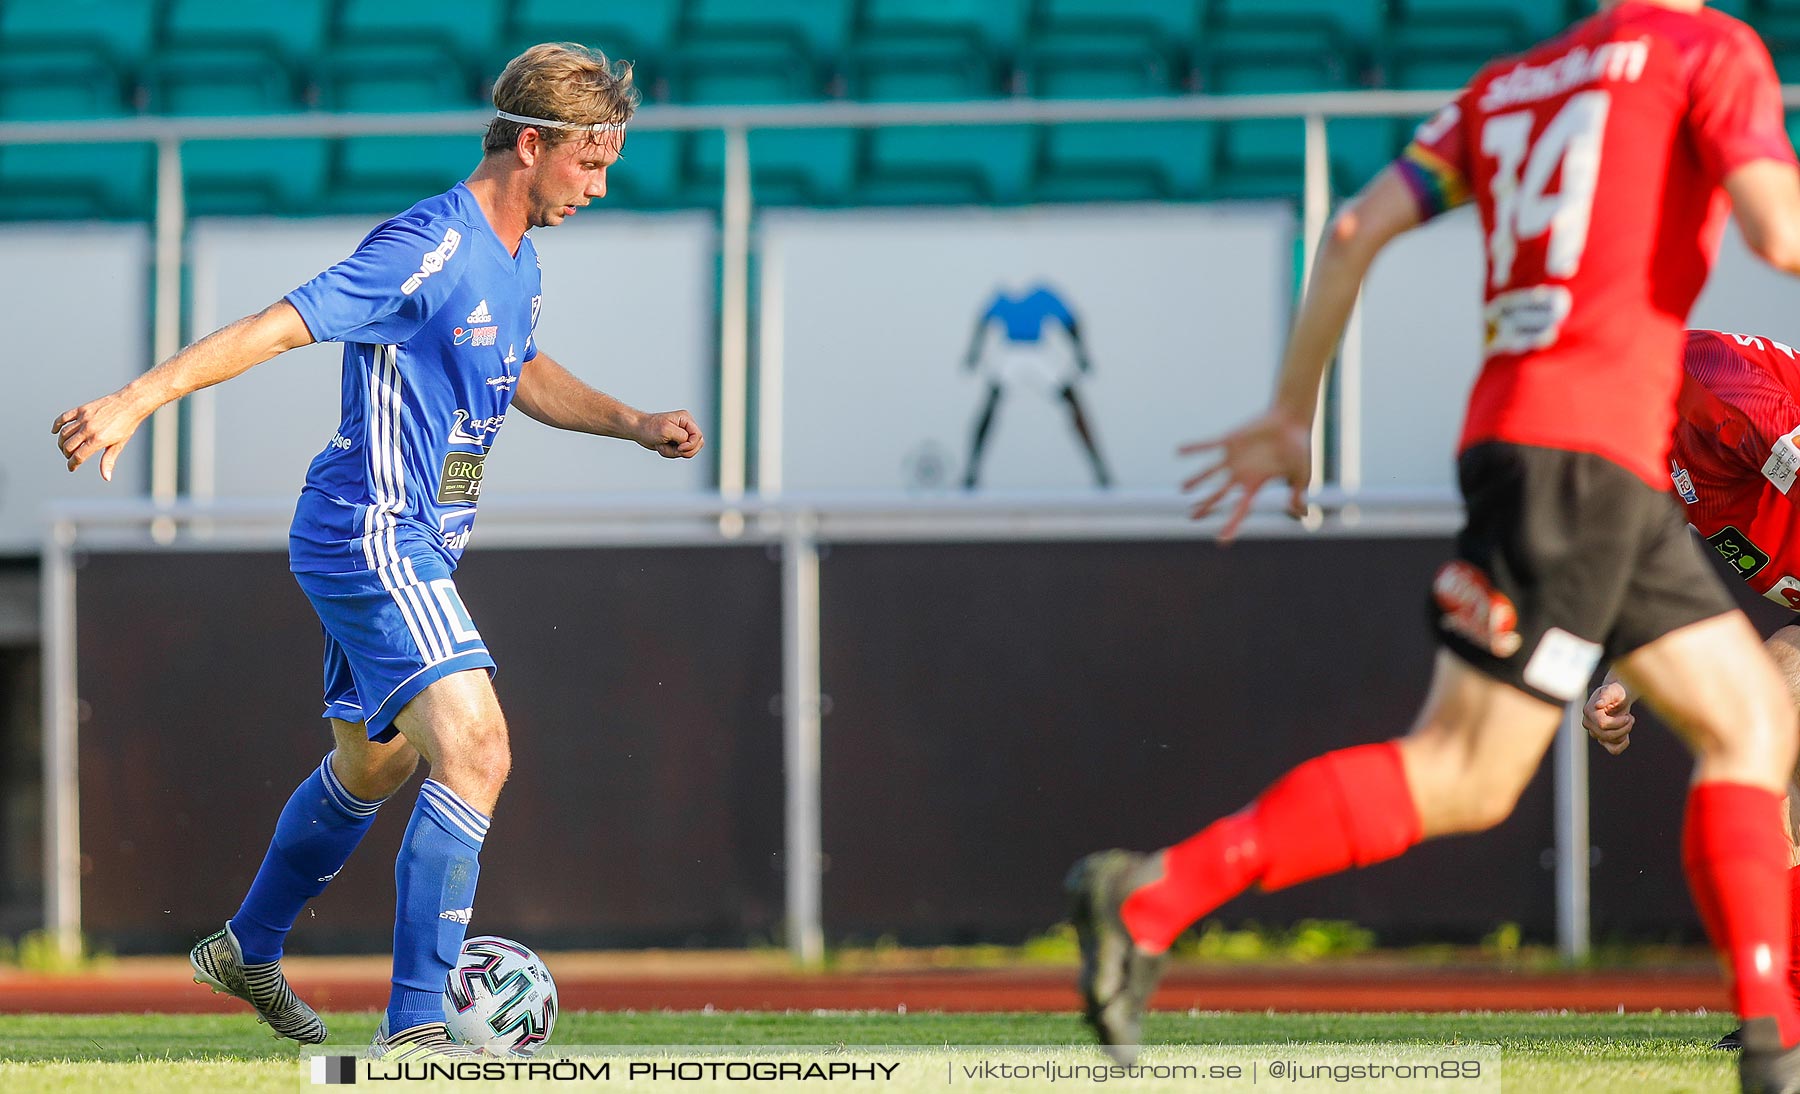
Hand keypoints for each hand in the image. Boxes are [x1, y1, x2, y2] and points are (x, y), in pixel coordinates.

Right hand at [52, 389, 152, 480]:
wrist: (130, 404)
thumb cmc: (126, 425)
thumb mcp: (119, 444)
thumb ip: (108, 460)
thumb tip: (106, 477)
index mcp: (98, 440)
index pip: (78, 456)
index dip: (73, 464)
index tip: (72, 468)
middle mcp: (88, 429)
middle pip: (68, 446)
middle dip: (67, 455)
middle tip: (71, 457)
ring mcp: (84, 418)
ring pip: (64, 433)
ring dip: (62, 443)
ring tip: (65, 447)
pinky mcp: (82, 409)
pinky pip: (63, 417)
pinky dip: (56, 425)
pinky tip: (55, 432)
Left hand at [637, 410, 703, 458]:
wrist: (638, 430)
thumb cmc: (649, 427)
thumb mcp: (666, 430)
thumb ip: (682, 436)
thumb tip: (688, 443)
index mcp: (686, 419)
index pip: (698, 436)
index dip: (691, 445)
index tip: (679, 447)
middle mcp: (686, 426)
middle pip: (697, 444)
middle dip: (684, 450)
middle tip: (673, 449)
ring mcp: (682, 434)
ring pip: (688, 451)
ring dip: (674, 452)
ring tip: (663, 445)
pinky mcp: (677, 442)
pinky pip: (680, 453)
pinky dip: (670, 453)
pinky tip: (661, 446)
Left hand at [1178, 410, 1311, 541]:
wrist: (1291, 419)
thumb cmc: (1299, 446)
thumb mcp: (1302, 473)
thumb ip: (1298, 491)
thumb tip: (1301, 512)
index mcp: (1256, 483)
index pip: (1241, 509)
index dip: (1231, 524)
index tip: (1221, 540)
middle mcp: (1241, 473)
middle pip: (1219, 494)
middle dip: (1206, 505)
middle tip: (1192, 517)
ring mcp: (1234, 457)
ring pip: (1210, 472)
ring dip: (1196, 479)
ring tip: (1182, 489)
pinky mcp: (1230, 440)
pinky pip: (1208, 445)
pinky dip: (1195, 448)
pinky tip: (1179, 451)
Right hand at [1582, 680, 1635, 755]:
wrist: (1619, 696)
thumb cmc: (1617, 692)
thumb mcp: (1613, 690)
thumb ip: (1606, 696)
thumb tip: (1598, 705)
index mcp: (1588, 711)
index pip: (1603, 724)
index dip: (1619, 723)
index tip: (1629, 716)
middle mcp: (1588, 723)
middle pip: (1607, 735)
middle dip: (1624, 728)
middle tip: (1630, 718)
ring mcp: (1595, 732)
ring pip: (1611, 742)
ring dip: (1625, 733)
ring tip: (1627, 721)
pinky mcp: (1603, 739)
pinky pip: (1614, 750)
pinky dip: (1623, 744)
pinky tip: (1627, 734)